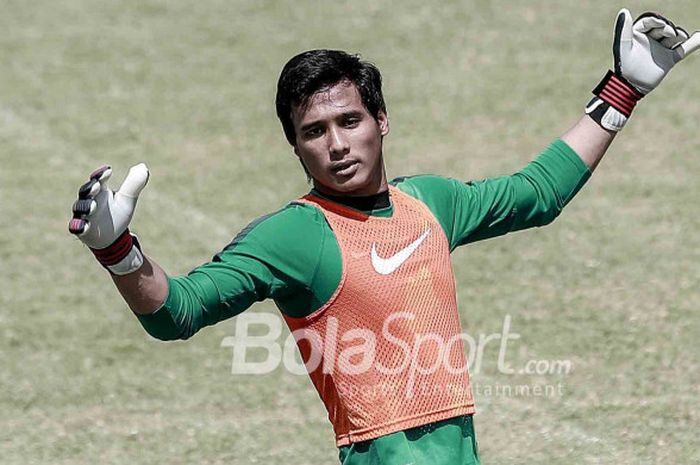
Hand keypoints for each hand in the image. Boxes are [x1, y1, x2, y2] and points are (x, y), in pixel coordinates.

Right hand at [69, 163, 148, 274]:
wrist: (112, 237)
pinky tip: (83, 227)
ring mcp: (83, 215)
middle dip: (90, 188)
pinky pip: (76, 227)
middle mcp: (89, 200)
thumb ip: (134, 184)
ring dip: (86, 206)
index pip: (98, 179)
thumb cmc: (117, 213)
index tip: (109, 170)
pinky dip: (79, 226)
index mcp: (100, 191)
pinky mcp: (81, 230)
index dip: (101, 175)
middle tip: (96, 186)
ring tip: (93, 206)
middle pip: (86, 191)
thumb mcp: (128, 199)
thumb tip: (143, 166)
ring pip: (80, 208)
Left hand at [586, 9, 698, 130]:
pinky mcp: (669, 59)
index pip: (649, 22)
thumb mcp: (623, 47)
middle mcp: (650, 40)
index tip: (661, 24)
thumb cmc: (624, 66)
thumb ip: (623, 30)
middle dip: (667, 29)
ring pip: (674, 37)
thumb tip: (625, 10)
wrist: (632, 87)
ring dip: (678, 36)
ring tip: (679, 38)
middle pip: (663, 28)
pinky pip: (684, 48)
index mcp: (638, 35)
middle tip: (670, 34)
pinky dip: (694, 42)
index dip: (656, 21)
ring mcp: (661, 50)